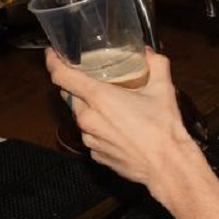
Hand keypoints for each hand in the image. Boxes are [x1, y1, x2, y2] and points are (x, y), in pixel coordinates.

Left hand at [47, 49, 198, 194]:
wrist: (167, 166)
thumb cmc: (163, 128)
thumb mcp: (163, 87)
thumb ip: (155, 63)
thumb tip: (147, 52)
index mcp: (99, 98)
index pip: (62, 76)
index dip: (53, 62)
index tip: (52, 54)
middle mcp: (88, 119)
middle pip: (71, 95)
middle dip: (79, 85)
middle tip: (94, 78)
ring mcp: (90, 139)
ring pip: (81, 116)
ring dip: (91, 108)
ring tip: (113, 105)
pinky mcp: (95, 155)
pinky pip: (91, 135)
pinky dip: (100, 128)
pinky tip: (119, 127)